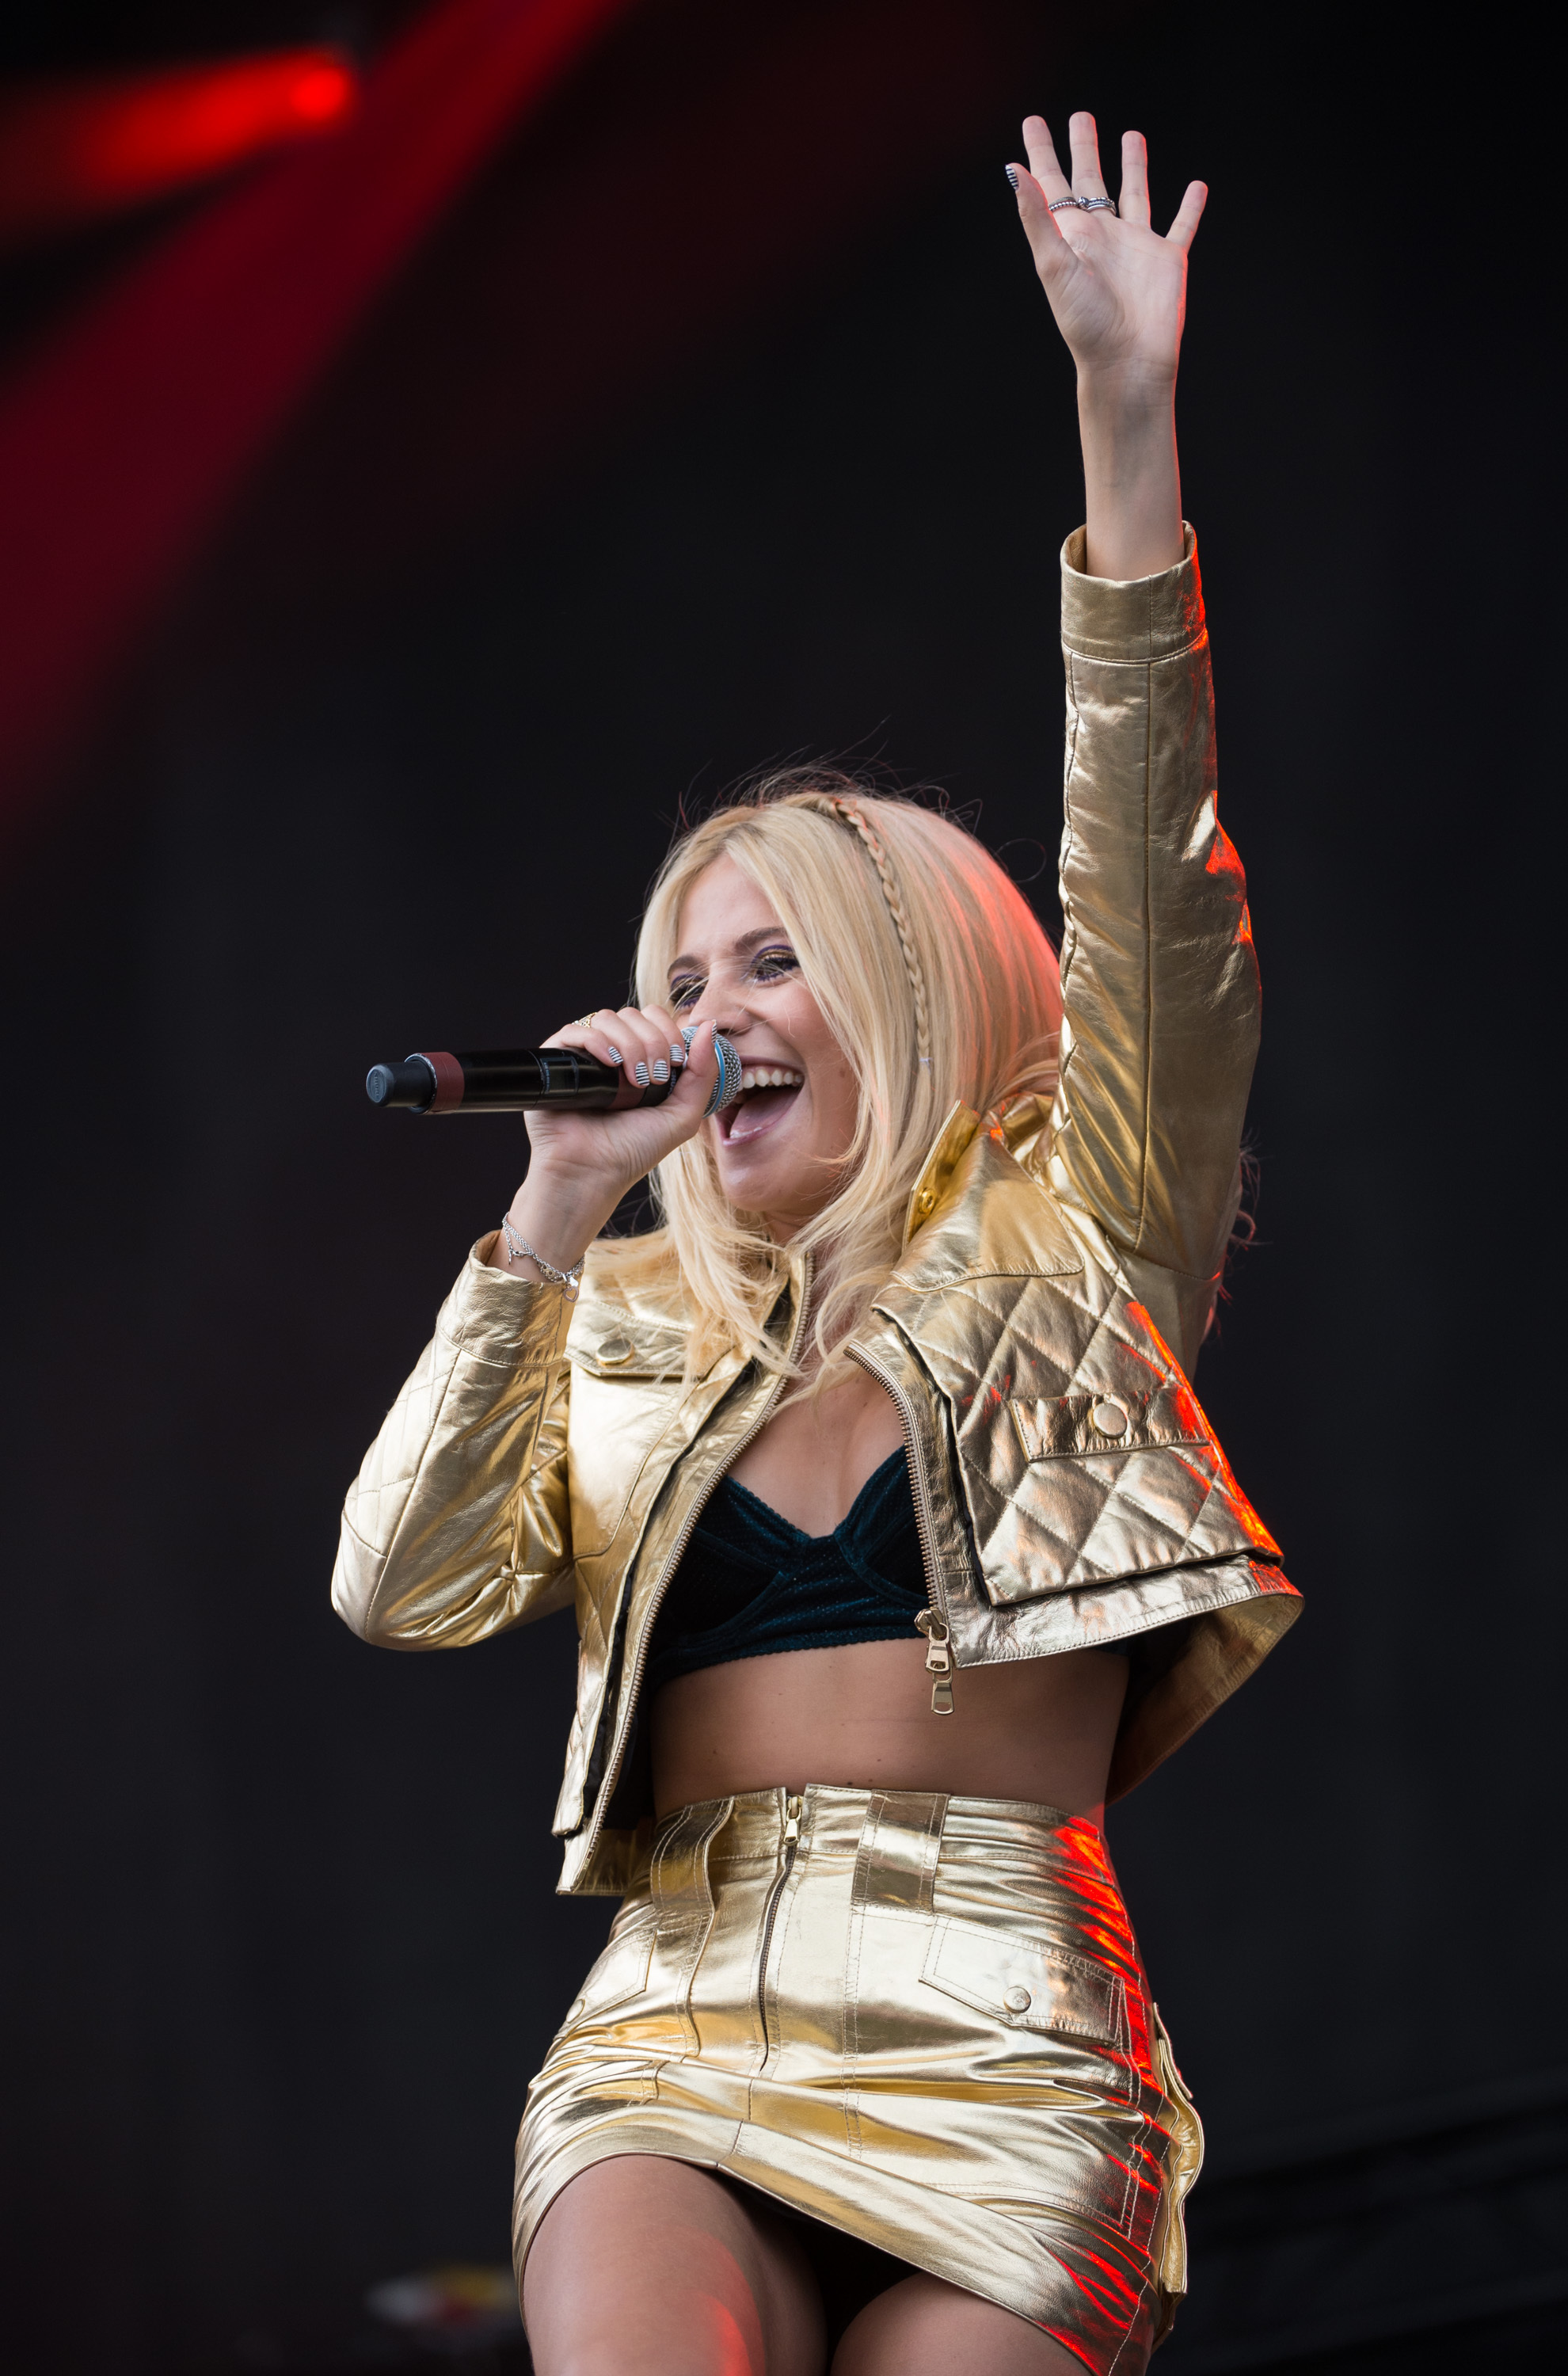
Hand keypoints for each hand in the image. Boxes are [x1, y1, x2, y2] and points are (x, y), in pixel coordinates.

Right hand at [486, 1005, 718, 1281]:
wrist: (591, 1174)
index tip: (675, 1063)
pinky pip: (574, 1030)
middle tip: (653, 1078)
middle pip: (633, 1015)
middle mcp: (611, 1054)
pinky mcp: (556, 1062)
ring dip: (628, 1043)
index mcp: (639, 1060)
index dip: (668, 1031)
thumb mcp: (682, 1116)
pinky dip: (596, 1041)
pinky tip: (608, 1065)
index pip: (654, 1019)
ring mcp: (583, 1056)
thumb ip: (703, 1072)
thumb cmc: (633, 1151)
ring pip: (606, 1018)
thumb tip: (709, 1025)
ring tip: (631, 1079)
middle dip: (651, 1041)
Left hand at [1010, 114, 1203, 397]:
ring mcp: (1135, 246)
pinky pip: (1181, 226)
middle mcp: (1102, 235)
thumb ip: (1036, 216)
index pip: (1052, 183)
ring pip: (1135, 193)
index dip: (1042, 151)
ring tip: (1132, 135)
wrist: (1126, 360)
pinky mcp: (1167, 259)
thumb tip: (1015, 170)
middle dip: (1085, 147)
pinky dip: (1191, 207)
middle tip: (1081, 117)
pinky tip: (1197, 187)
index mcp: (1072, 235)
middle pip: (1091, 179)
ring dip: (1134, 165)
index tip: (1032, 122)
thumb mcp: (1053, 264)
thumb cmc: (1085, 321)